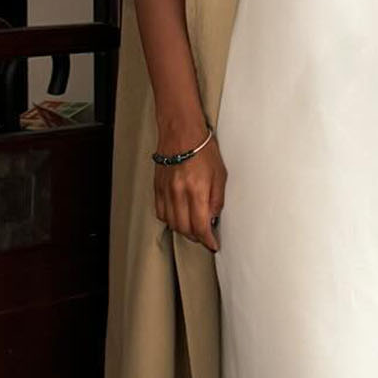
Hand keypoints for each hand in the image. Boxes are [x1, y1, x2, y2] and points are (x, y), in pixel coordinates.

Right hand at [153, 126, 226, 251]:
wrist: (181, 132)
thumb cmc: (203, 149)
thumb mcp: (220, 175)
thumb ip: (216, 199)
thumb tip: (212, 218)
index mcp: (197, 190)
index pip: (200, 226)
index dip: (208, 240)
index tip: (213, 245)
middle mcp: (179, 194)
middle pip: (185, 228)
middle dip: (197, 237)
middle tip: (205, 237)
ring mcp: (166, 191)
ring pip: (172, 223)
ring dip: (184, 230)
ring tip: (193, 228)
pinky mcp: (157, 188)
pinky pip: (161, 212)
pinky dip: (170, 220)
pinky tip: (178, 217)